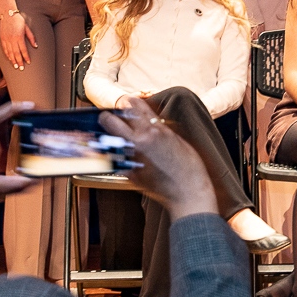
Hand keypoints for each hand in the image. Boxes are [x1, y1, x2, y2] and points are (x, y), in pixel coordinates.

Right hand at [0, 8, 35, 68]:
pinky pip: (4, 49)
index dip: (26, 57)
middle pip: (16, 53)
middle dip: (19, 61)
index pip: (23, 50)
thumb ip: (31, 37)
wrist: (7, 14)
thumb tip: (36, 46)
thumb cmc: (18, 20)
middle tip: (21, 68)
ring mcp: (6, 40)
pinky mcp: (2, 39)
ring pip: (9, 52)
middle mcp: (12, 39)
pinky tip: (9, 59)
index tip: (28, 62)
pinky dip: (7, 55)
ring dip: (13, 60)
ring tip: (15, 66)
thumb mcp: (27, 27)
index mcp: (19, 37)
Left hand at [100, 97, 218, 221]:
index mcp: (155, 130)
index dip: (128, 102)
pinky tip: (122, 155)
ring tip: (112, 136)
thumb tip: (148, 122)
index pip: (133, 106)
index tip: (126, 102)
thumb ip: (159, 129)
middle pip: (110, 121)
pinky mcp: (129, 173)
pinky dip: (117, 156)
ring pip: (109, 140)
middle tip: (108, 118)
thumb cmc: (189, 168)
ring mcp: (132, 158)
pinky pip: (117, 159)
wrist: (189, 193)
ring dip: (110, 137)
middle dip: (107, 117)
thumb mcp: (176, 140)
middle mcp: (140, 142)